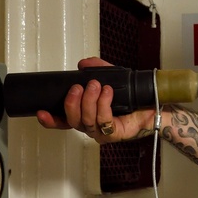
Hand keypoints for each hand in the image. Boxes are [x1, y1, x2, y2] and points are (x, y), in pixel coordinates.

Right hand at [36, 57, 156, 141]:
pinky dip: (104, 104)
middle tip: (79, 87)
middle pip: (72, 120)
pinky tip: (107, 92)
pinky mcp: (115, 134)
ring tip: (96, 86)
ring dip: (89, 101)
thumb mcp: (112, 76)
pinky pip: (104, 121)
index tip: (42, 112)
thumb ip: (97, 69)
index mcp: (86, 115)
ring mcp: (103, 132)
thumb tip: (83, 64)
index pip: (63, 121)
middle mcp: (92, 126)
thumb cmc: (134, 96)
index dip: (51, 119)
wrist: (155, 104)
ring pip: (87, 121)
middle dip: (72, 102)